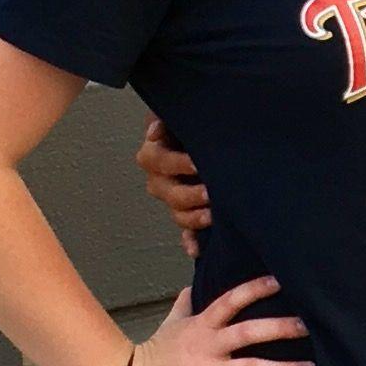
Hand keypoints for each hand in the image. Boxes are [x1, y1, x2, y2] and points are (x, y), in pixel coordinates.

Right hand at [113, 274, 309, 365]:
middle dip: (280, 328)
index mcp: (201, 326)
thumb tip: (193, 286)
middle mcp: (208, 347)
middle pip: (249, 332)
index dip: (255, 289)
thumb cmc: (153, 355)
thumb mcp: (170, 325)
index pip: (231, 301)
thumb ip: (185, 306)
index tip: (280, 281)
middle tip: (309, 326)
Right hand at [134, 116, 211, 243]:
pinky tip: (196, 249)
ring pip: (178, 213)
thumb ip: (163, 118)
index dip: (176, 164)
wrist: (206, 137)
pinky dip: (190, 242)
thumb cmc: (191, 124)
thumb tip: (154, 129)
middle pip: (169, 193)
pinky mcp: (186, 213)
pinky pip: (186, 232)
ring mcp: (172, 199)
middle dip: (190, 194)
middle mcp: (159, 180)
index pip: (158, 161)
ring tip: (212, 215)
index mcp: (153, 155)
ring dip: (193, 217)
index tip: (196, 162)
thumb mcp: (178, 115)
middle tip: (210, 191)